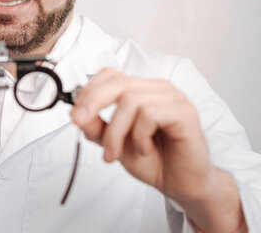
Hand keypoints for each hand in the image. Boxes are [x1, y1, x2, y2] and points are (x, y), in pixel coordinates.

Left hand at [70, 68, 245, 232]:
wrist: (181, 185)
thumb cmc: (153, 161)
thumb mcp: (115, 143)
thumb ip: (96, 128)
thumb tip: (76, 113)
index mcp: (142, 90)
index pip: (111, 75)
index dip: (89, 91)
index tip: (75, 114)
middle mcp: (158, 89)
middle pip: (118, 82)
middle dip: (93, 103)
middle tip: (80, 123)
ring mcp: (173, 98)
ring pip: (130, 100)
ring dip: (116, 131)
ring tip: (115, 153)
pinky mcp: (185, 112)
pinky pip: (150, 114)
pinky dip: (140, 136)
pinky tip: (145, 149)